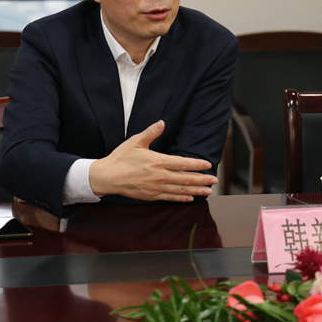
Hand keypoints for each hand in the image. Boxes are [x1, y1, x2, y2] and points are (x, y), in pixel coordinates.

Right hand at [88, 120, 217, 201]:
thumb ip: (150, 132)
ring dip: (195, 191)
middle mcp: (159, 176)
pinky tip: (190, 198)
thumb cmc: (121, 158)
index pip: (182, 163)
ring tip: (207, 192)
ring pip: (180, 190)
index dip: (197, 165)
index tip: (208, 165)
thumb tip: (162, 122)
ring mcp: (156, 187)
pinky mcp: (151, 195)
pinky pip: (169, 198)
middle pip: (185, 178)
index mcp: (157, 161)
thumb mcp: (135, 141)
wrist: (107, 177)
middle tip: (214, 181)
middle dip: (202, 180)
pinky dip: (181, 198)